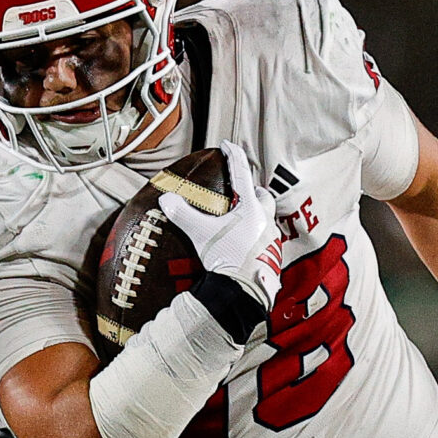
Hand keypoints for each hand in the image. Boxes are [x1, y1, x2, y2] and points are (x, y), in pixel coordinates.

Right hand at [158, 141, 283, 311]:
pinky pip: (266, 241)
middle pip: (263, 196)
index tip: (227, 145)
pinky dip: (256, 237)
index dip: (233, 156)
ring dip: (256, 215)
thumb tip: (165, 199)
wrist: (244, 292)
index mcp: (250, 208)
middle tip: (240, 191)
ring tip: (241, 219)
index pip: (241, 173)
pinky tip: (245, 245)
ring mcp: (271, 240)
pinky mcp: (272, 258)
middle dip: (252, 190)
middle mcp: (265, 220)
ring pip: (266, 219)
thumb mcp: (200, 234)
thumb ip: (182, 214)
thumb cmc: (225, 258)